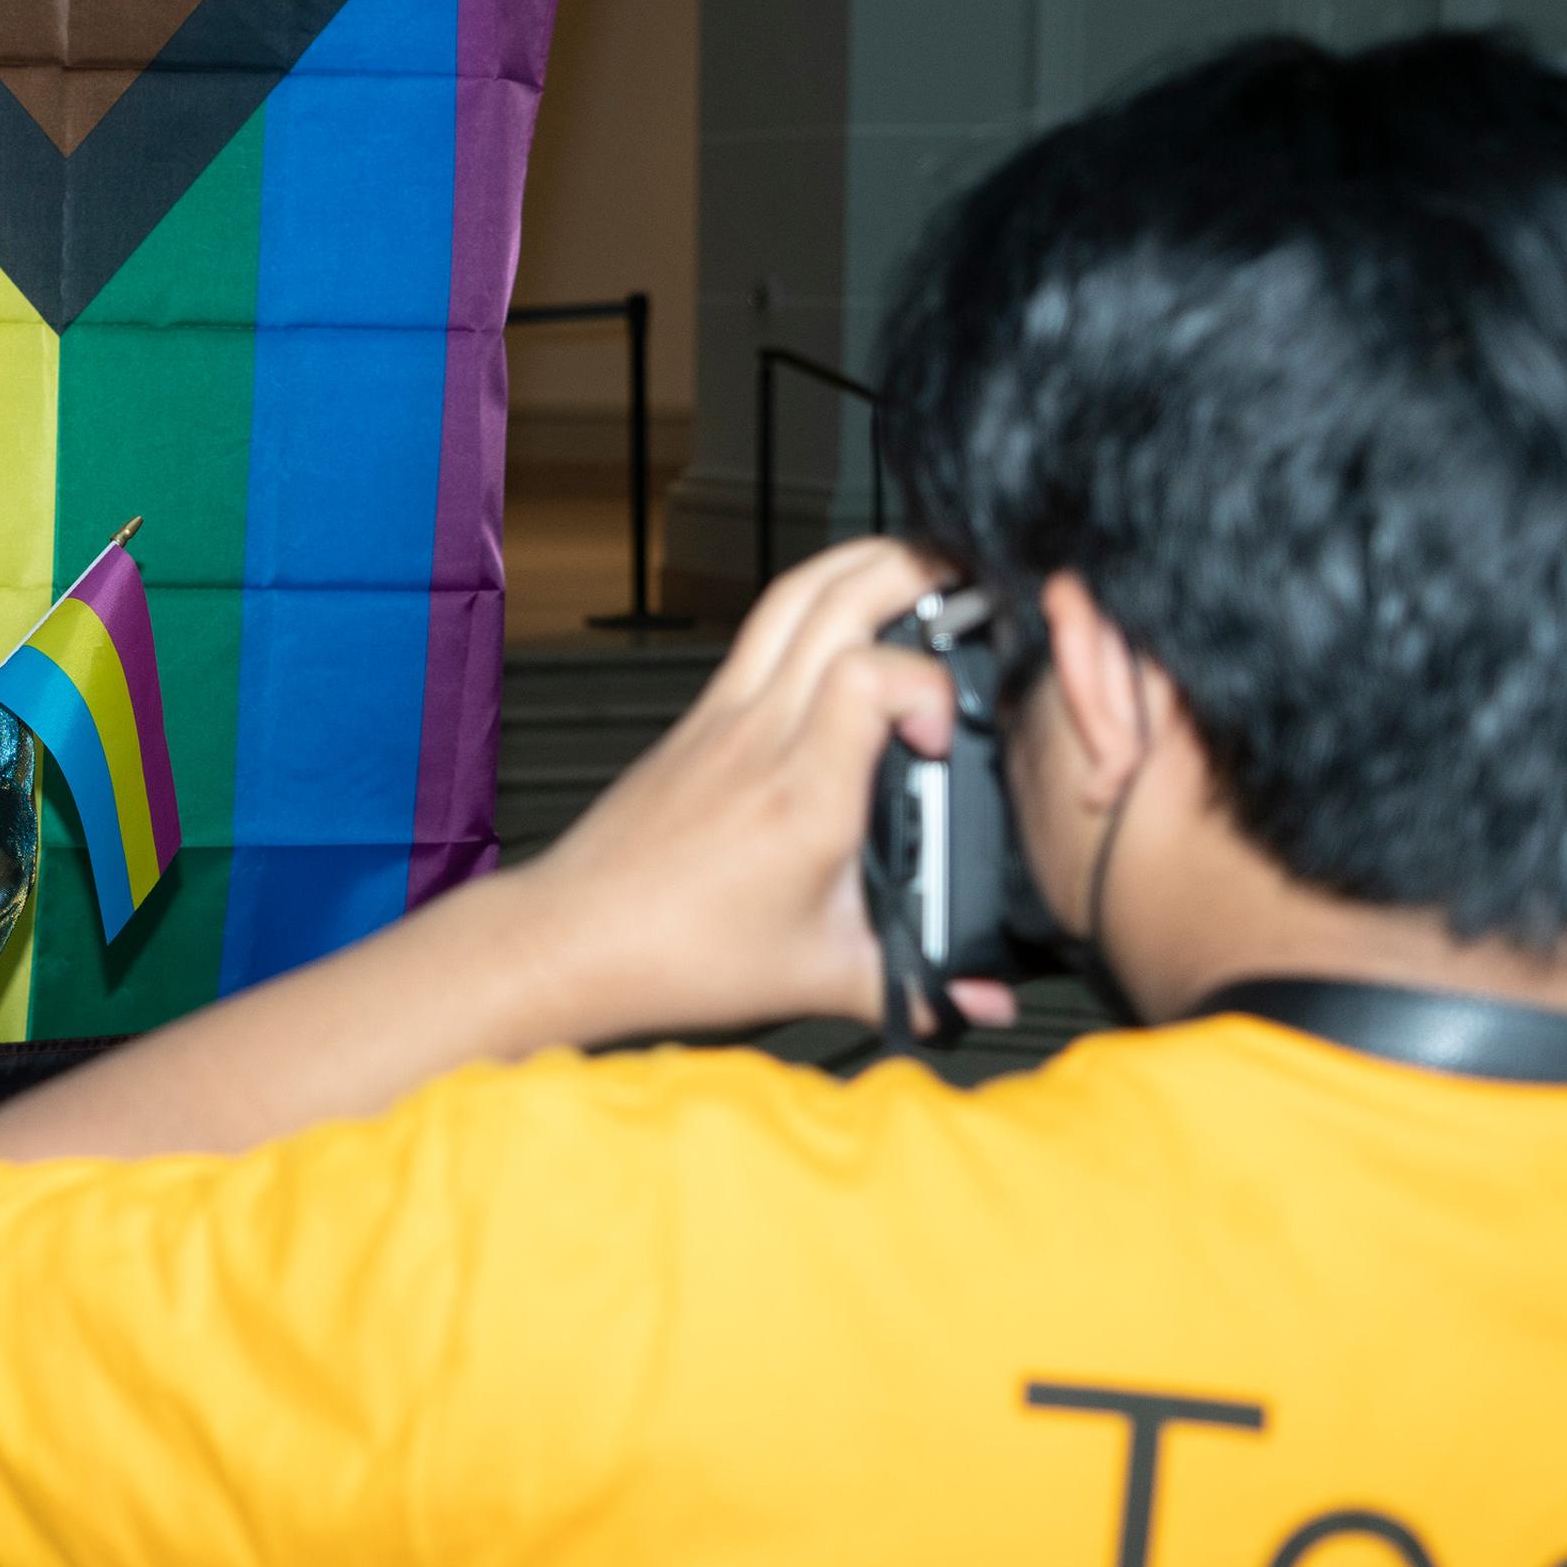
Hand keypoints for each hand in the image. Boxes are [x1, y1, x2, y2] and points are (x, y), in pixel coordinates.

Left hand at [516, 538, 1019, 1039]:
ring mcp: (725, 716)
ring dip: (860, 564)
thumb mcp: (821, 980)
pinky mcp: (700, 717)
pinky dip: (814, 598)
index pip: (871, 675)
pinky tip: (848, 616)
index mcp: (803, 794)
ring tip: (917, 564)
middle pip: (834, 600)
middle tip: (969, 577)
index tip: (943, 736)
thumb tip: (992, 1003)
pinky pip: (761, 628)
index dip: (929, 684)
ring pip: (792, 597)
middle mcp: (762, 737)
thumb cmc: (679, 956)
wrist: (574, 939)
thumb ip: (919, 987)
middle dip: (912, 569)